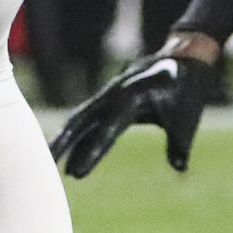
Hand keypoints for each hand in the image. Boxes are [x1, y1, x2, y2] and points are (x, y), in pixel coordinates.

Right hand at [50, 43, 223, 177]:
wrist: (183, 59)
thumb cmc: (186, 89)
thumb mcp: (187, 117)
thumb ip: (179, 144)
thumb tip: (179, 168)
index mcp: (133, 97)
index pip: (108, 128)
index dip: (92, 151)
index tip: (77, 173)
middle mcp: (115, 95)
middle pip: (81, 120)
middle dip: (62, 143)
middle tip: (45, 164)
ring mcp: (108, 96)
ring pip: (79, 119)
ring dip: (63, 139)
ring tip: (48, 161)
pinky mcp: (108, 100)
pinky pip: (86, 119)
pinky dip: (75, 135)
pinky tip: (66, 152)